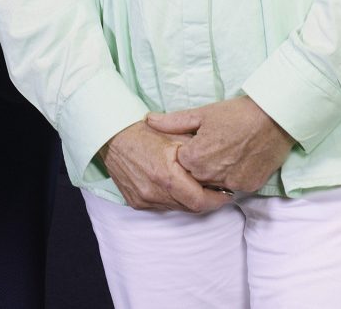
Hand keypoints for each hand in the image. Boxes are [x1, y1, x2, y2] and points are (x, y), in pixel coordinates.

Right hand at [98, 120, 233, 213]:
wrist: (112, 137)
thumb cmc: (145, 132)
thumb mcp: (175, 136)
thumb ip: (197, 154)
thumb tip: (218, 167)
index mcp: (166, 176)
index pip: (200, 201)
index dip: (217, 200)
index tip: (227, 193)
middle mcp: (154, 192)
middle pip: (190, 207)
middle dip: (206, 201)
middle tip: (217, 191)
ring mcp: (144, 200)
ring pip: (176, 208)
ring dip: (189, 200)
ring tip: (195, 186)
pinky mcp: (136, 202)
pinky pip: (161, 206)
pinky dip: (172, 199)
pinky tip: (175, 186)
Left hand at [145, 97, 292, 194]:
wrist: (275, 117)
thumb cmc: (237, 113)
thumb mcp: (202, 113)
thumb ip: (173, 122)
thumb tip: (148, 120)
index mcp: (196, 158)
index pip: (179, 164)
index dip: (185, 152)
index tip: (194, 142)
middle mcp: (212, 175)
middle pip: (195, 177)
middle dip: (198, 165)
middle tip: (211, 147)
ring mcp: (232, 183)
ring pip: (214, 184)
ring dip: (215, 173)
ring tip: (224, 152)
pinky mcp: (250, 186)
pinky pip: (234, 186)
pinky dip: (233, 177)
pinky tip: (238, 160)